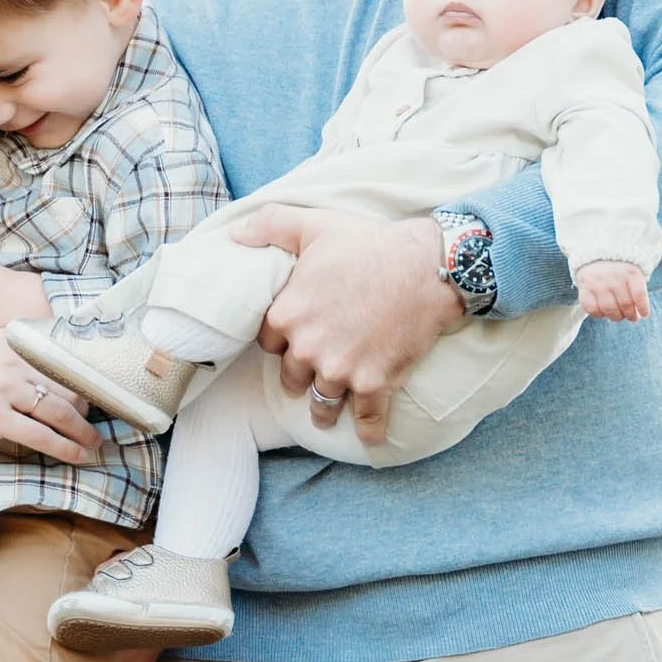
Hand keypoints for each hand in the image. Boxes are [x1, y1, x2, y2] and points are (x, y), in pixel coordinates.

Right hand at [0, 328, 101, 464]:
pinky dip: (64, 447)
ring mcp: (6, 388)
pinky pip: (41, 435)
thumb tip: (49, 371)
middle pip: (66, 384)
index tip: (98, 389)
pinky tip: (77, 455)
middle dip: (87, 406)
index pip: (61, 356)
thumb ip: (15, 353)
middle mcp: (13, 359)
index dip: (84, 376)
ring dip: (82, 431)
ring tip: (94, 443)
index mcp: (12, 338)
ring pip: (60, 411)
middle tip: (96, 421)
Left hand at [233, 207, 461, 446]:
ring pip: (322, 403)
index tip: (291, 339)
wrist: (427, 268)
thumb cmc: (369, 244)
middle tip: (308, 377)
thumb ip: (270, 225)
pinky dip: (367, 430)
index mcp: (287, 315)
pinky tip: (368, 437)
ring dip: (324, 410)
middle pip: (291, 377)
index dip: (279, 340)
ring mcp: (341, 371)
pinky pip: (366, 418)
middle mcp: (308, 350)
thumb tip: (234, 233)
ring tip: (327, 413)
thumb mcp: (314, 225)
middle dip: (298, 377)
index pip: (267, 342)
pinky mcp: (376, 384)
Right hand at [575, 260, 648, 320]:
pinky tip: (603, 312)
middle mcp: (614, 276)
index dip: (643, 308)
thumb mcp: (632, 272)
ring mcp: (598, 282)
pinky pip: (591, 308)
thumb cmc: (618, 269)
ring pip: (609, 309)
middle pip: (625, 304)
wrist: (594, 253)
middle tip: (631, 316)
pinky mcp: (584, 287)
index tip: (644, 315)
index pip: (639, 295)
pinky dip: (598, 314)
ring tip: (618, 315)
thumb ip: (636, 289)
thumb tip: (639, 314)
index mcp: (630, 271)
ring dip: (616, 317)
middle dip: (630, 315)